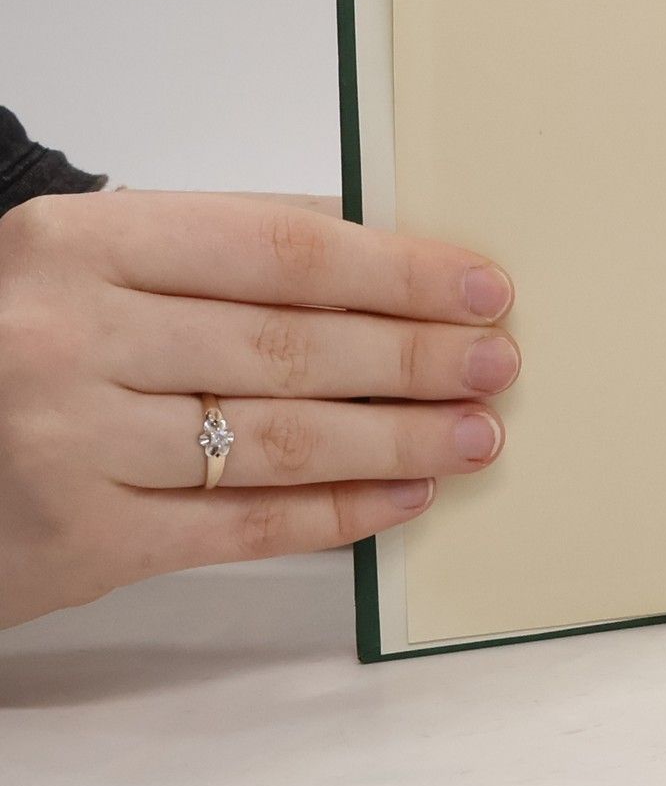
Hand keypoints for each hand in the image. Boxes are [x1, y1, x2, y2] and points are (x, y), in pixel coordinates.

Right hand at [0, 191, 519, 627]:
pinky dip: (334, 514)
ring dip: (394, 440)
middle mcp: (67, 338)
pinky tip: (402, 496)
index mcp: (82, 242)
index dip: (399, 272)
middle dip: (414, 358)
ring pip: (278, 441)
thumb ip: (229, 246)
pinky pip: (239, 527)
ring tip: (473, 433)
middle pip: (291, 347)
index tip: (483, 287)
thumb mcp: (95, 258)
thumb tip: (389, 248)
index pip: (283, 252)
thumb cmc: (23, 331)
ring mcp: (66, 444)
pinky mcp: (77, 543)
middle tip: (497, 363)